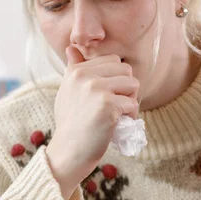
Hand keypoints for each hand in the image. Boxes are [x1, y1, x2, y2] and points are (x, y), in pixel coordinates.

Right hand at [46, 46, 139, 199]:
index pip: (113, 61)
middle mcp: (85, 76)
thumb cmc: (70, 124)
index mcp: (76, 71)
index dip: (116, 79)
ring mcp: (96, 89)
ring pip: (133, 85)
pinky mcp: (108, 105)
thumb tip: (71, 47)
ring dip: (131, 101)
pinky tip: (118, 125)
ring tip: (118, 115)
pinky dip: (131, 117)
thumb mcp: (67, 91)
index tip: (107, 97)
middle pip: (126, 70)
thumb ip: (73, 69)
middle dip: (127, 88)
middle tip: (117, 106)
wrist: (68, 152)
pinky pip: (133, 104)